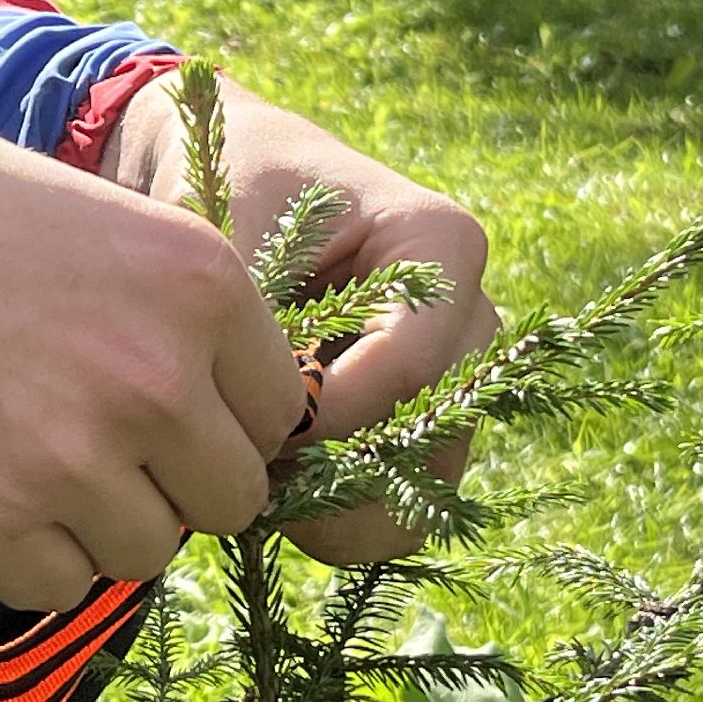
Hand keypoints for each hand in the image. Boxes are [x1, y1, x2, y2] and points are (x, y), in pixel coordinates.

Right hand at [0, 67, 308, 611]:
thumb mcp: (90, 216)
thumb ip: (166, 314)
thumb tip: (205, 410)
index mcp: (200, 282)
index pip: (281, 411)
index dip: (226, 423)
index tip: (173, 420)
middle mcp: (157, 376)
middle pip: (234, 499)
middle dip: (176, 487)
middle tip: (97, 451)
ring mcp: (73, 456)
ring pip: (147, 554)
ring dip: (97, 526)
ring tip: (18, 458)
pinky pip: (54, 588)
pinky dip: (20, 555)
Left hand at [103, 72, 499, 564]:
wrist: (244, 183)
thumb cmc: (237, 183)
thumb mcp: (234, 216)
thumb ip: (253, 304)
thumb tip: (266, 417)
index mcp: (442, 245)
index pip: (410, 365)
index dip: (329, 416)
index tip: (252, 432)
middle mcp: (468, 319)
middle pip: (432, 439)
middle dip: (336, 477)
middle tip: (247, 478)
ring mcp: (451, 380)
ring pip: (423, 490)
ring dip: (336, 511)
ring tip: (253, 488)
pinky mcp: (416, 427)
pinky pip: (396, 507)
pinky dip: (333, 518)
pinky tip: (267, 495)